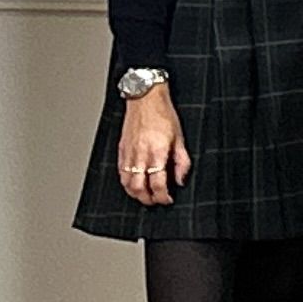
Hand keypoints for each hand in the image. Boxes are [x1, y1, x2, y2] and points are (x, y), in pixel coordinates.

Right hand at [116, 85, 189, 207]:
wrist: (145, 99)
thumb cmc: (163, 115)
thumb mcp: (180, 138)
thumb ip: (182, 161)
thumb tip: (180, 180)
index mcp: (156, 153)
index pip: (157, 183)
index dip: (163, 196)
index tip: (168, 199)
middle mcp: (140, 155)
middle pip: (139, 187)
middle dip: (147, 199)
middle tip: (155, 202)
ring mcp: (128, 153)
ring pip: (126, 182)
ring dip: (135, 194)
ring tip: (145, 196)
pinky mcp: (121, 149)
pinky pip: (120, 172)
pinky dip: (126, 182)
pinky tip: (133, 184)